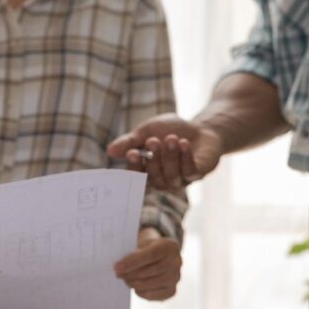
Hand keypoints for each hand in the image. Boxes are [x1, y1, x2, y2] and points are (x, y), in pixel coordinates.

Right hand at [107, 114, 224, 190]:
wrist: (200, 128)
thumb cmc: (170, 130)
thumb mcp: (146, 131)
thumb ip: (129, 142)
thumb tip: (109, 151)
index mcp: (147, 171)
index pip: (137, 176)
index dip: (134, 167)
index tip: (132, 153)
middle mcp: (163, 180)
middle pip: (155, 177)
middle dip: (154, 159)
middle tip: (153, 141)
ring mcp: (180, 179)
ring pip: (172, 174)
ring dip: (170, 156)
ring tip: (170, 138)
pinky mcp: (197, 174)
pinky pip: (189, 171)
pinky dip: (185, 157)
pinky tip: (183, 143)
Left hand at [114, 227, 182, 300]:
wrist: (160, 257)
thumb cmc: (147, 250)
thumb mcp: (142, 245)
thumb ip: (134, 254)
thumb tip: (120, 267)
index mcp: (170, 246)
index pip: (151, 255)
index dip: (133, 262)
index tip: (117, 267)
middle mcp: (177, 262)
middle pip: (151, 271)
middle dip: (131, 274)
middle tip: (118, 274)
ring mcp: (176, 277)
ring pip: (152, 284)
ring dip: (135, 284)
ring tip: (126, 280)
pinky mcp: (172, 290)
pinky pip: (155, 295)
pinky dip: (142, 293)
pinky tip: (136, 288)